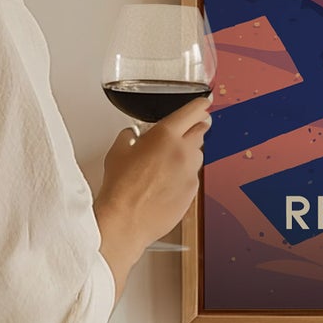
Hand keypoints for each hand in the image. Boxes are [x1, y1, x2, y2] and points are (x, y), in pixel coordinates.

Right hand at [94, 95, 211, 295]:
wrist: (126, 220)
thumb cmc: (120, 187)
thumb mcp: (117, 151)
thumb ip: (129, 137)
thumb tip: (132, 135)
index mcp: (165, 135)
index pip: (192, 111)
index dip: (200, 105)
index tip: (204, 103)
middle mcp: (183, 151)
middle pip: (201, 131)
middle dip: (195, 128)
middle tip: (186, 130)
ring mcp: (191, 173)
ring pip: (197, 155)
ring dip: (188, 153)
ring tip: (167, 162)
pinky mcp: (193, 192)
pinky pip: (193, 176)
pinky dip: (184, 175)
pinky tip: (167, 183)